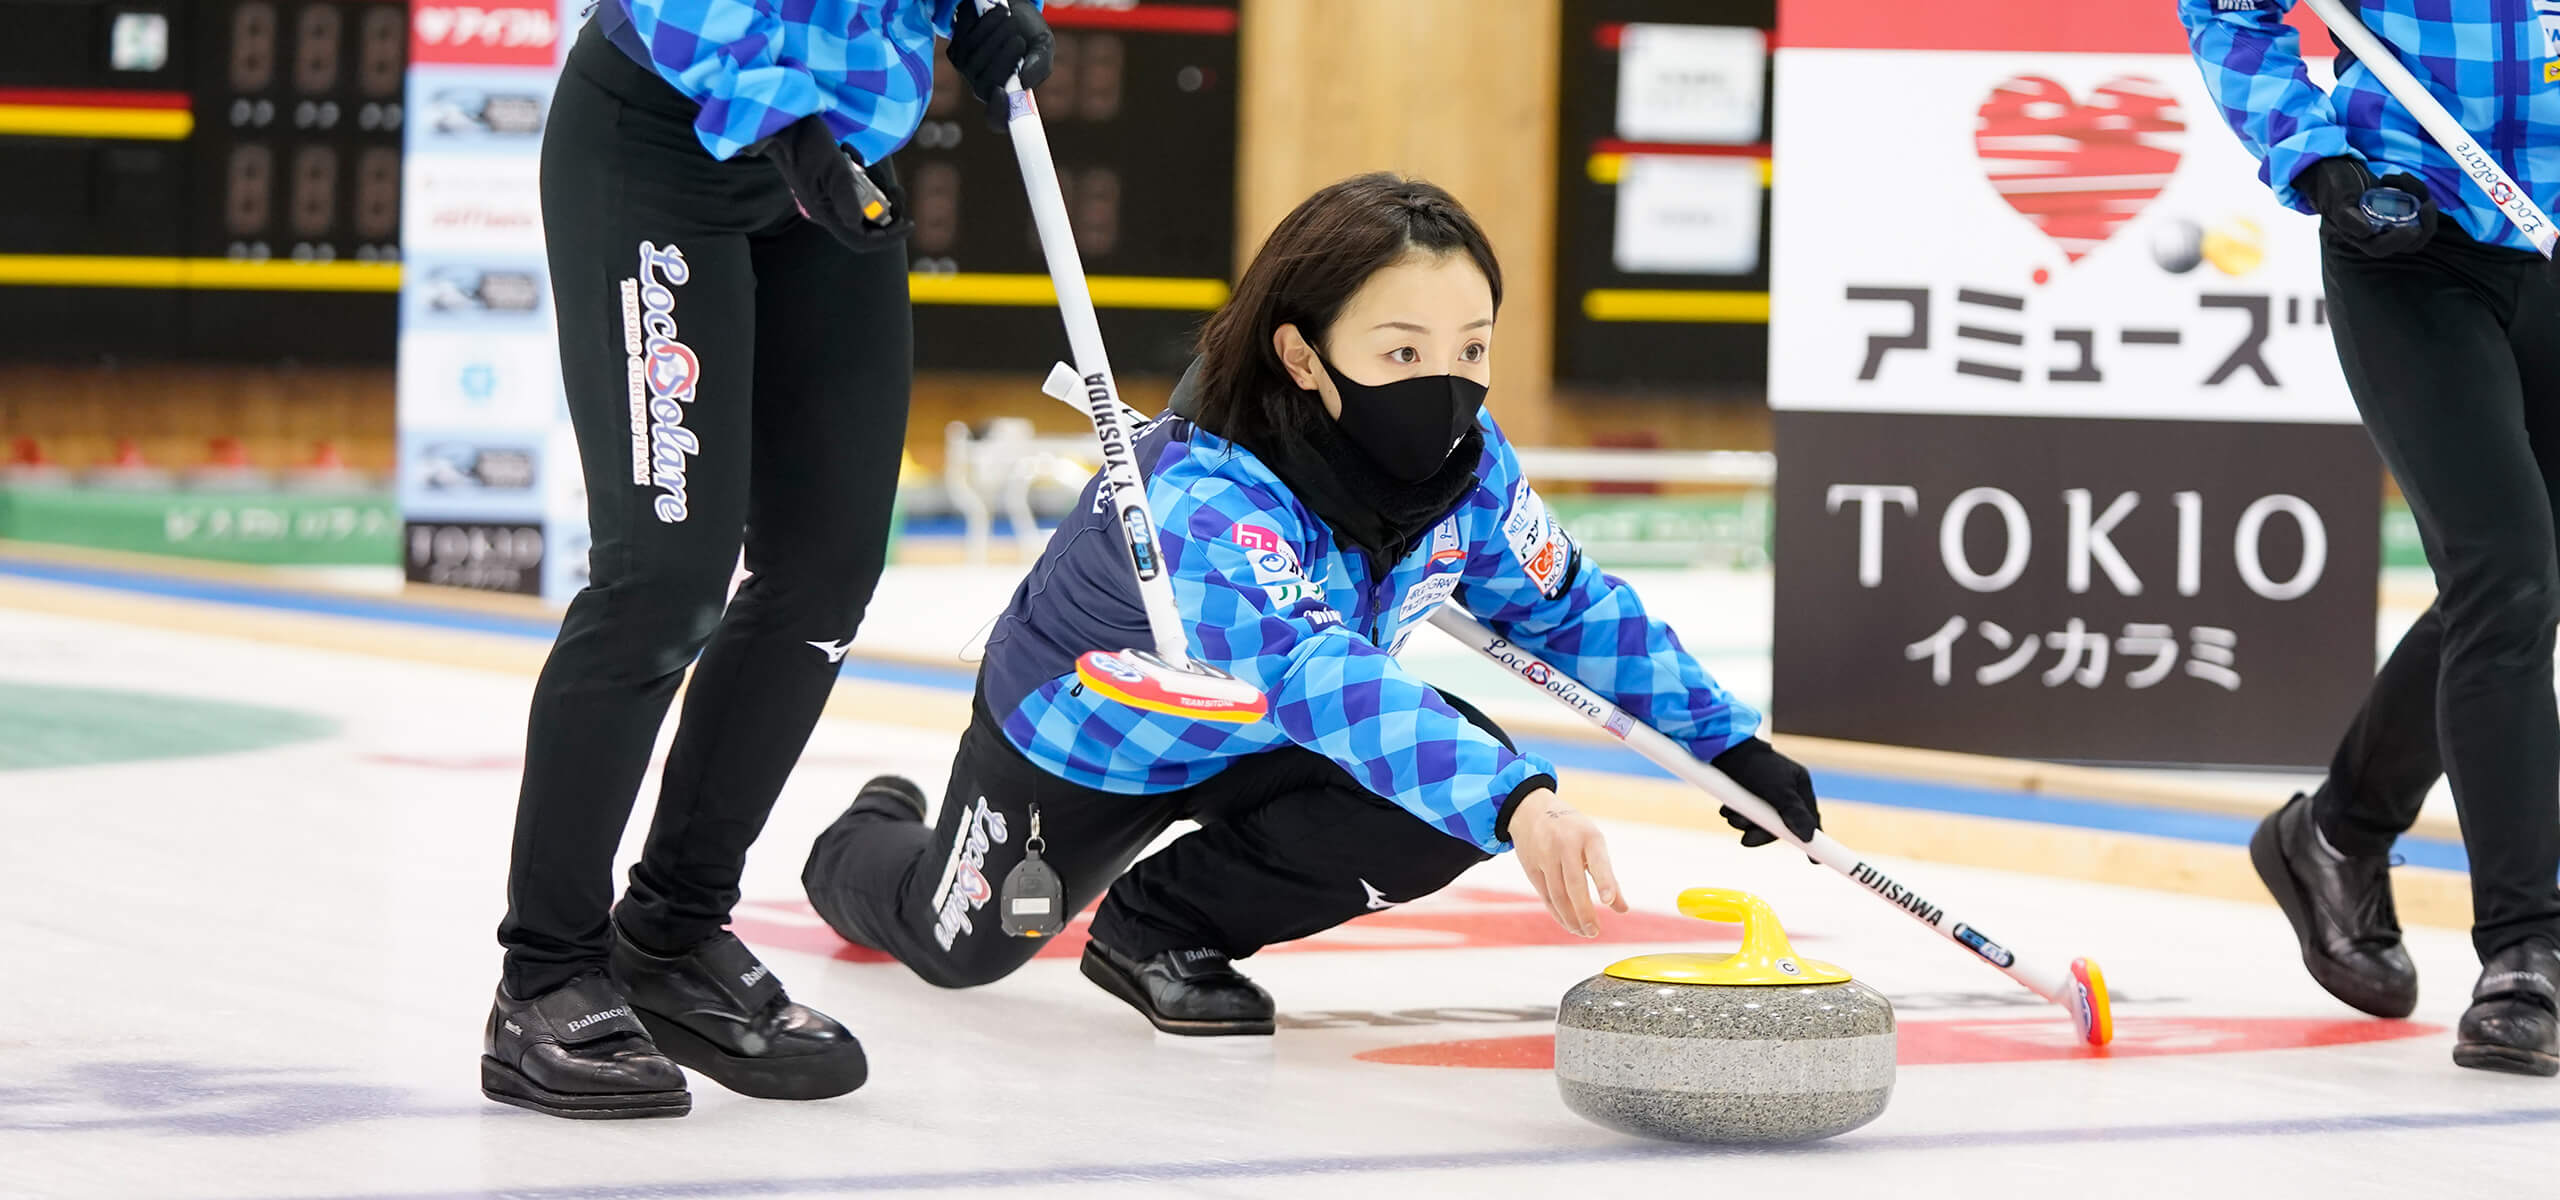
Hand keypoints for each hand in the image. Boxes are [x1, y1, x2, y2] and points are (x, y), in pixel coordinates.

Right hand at [750, 115, 912, 252]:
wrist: (786, 123)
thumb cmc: (807, 143)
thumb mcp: (832, 167)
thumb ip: (846, 196)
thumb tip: (858, 224)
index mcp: (826, 214)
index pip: (862, 240)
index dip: (889, 237)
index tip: (910, 223)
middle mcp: (829, 209)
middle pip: (870, 222)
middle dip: (888, 205)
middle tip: (897, 189)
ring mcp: (831, 195)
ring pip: (866, 201)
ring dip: (874, 183)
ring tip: (864, 163)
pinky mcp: (833, 181)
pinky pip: (858, 184)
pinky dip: (862, 171)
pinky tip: (849, 151)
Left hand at [949, 0, 1054, 130]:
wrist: (1011, 10)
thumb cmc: (1029, 32)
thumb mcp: (1043, 46)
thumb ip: (1040, 65)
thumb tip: (1026, 82)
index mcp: (1009, 96)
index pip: (997, 120)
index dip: (998, 114)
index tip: (1002, 94)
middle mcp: (985, 89)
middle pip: (986, 85)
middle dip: (1003, 59)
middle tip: (1018, 40)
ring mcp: (968, 73)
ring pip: (974, 60)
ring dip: (994, 37)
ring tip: (1010, 20)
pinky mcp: (956, 54)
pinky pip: (966, 42)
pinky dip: (983, 26)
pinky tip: (996, 16)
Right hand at [1507, 790, 1626, 936]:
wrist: (1532, 810)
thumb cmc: (1573, 830)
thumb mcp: (1593, 843)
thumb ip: (1608, 876)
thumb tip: (1623, 909)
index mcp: (1588, 836)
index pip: (1597, 861)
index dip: (1604, 881)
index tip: (1608, 900)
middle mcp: (1565, 844)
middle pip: (1574, 885)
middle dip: (1584, 912)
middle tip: (1594, 932)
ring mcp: (1545, 855)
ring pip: (1558, 894)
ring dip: (1571, 918)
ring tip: (1584, 932)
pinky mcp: (1530, 866)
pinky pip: (1545, 896)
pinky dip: (1557, 913)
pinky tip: (1568, 924)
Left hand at [1709, 738, 1820, 847]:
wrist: (1722, 749)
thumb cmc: (1755, 766)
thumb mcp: (1779, 791)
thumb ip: (1794, 814)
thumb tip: (1809, 837)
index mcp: (1799, 785)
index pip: (1810, 818)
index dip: (1812, 840)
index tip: (1814, 861)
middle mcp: (1785, 789)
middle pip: (1780, 824)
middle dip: (1761, 832)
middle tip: (1745, 840)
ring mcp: (1765, 791)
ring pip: (1759, 821)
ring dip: (1744, 823)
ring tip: (1731, 814)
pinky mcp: (1746, 792)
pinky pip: (1745, 813)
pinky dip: (1735, 814)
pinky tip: (1727, 809)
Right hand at [2297, 156, 2435, 257]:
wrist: (2335, 170)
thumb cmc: (2333, 187)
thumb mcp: (2337, 201)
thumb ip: (2347, 219)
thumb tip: (2366, 232)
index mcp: (2360, 236)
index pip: (2381, 247)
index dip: (2399, 241)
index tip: (2413, 227)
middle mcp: (2378, 232)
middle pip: (2410, 242)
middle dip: (2426, 225)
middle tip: (2428, 204)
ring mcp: (2391, 218)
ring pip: (2419, 221)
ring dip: (2421, 198)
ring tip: (2404, 178)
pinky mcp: (2399, 205)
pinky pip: (2417, 203)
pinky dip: (2416, 189)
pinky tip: (2400, 177)